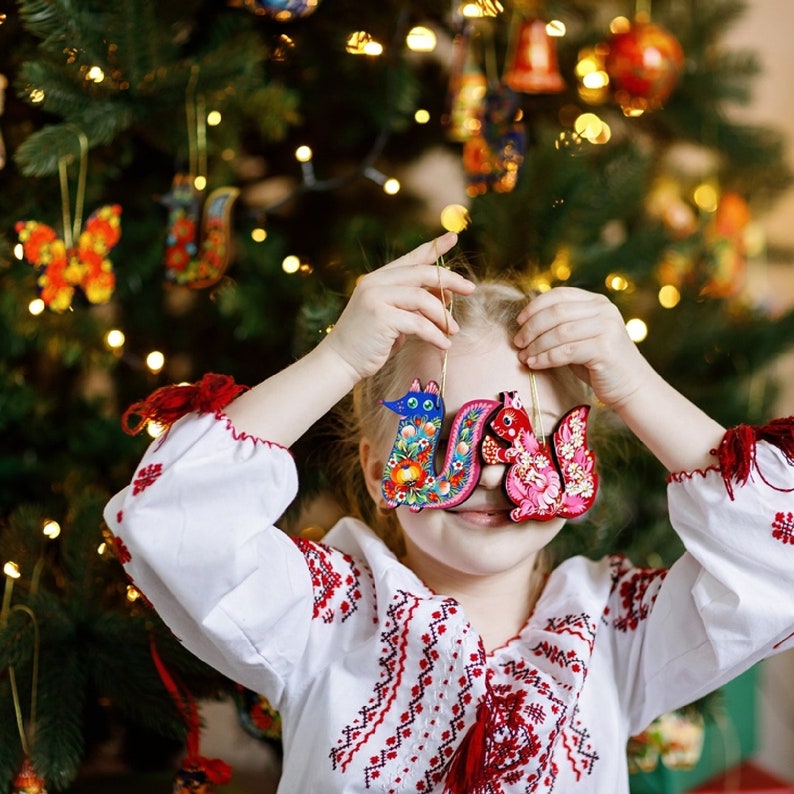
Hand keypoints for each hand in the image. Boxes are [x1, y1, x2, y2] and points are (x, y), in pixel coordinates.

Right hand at [322, 232, 475, 380]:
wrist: (340, 361)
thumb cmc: (369, 342)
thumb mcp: (393, 318)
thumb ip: (413, 305)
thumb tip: (445, 296)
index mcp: (378, 279)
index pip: (411, 259)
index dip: (434, 247)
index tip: (454, 237)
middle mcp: (376, 283)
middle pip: (422, 274)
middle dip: (450, 280)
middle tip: (470, 289)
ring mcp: (377, 298)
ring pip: (423, 299)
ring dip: (443, 316)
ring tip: (453, 331)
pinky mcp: (381, 317)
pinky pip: (418, 323)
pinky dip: (435, 335)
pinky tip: (444, 344)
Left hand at [513, 287, 652, 408]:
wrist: (630, 386)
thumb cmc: (598, 363)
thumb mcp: (579, 337)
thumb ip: (560, 325)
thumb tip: (524, 323)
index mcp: (596, 302)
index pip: (558, 295)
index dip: (534, 306)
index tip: (518, 321)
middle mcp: (604, 310)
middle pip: (556, 312)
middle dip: (531, 328)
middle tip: (517, 343)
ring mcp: (606, 327)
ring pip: (559, 332)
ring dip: (536, 345)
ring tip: (523, 356)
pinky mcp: (605, 348)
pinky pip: (566, 351)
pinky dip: (546, 358)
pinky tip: (534, 364)